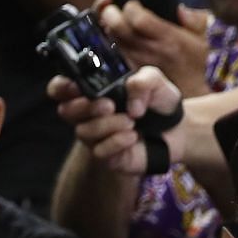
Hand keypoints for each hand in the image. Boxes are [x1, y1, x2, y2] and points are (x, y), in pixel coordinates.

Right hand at [48, 66, 185, 177]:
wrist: (176, 130)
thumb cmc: (158, 102)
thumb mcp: (155, 81)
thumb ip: (143, 80)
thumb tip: (130, 99)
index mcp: (93, 92)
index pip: (61, 89)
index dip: (61, 87)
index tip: (75, 86)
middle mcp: (89, 114)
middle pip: (66, 111)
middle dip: (85, 107)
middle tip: (109, 105)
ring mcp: (96, 137)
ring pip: (84, 132)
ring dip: (108, 125)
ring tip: (132, 121)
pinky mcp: (107, 157)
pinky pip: (99, 151)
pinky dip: (116, 142)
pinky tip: (133, 136)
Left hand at [97, 0, 209, 95]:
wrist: (189, 94)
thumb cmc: (193, 64)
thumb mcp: (201, 39)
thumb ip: (195, 19)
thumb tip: (180, 10)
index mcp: (168, 39)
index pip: (138, 18)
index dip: (130, 7)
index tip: (132, 6)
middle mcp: (149, 52)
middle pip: (118, 28)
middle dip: (111, 15)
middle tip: (112, 12)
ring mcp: (136, 66)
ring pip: (111, 43)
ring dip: (107, 31)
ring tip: (110, 26)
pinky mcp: (127, 77)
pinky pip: (110, 60)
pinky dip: (107, 49)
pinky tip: (111, 43)